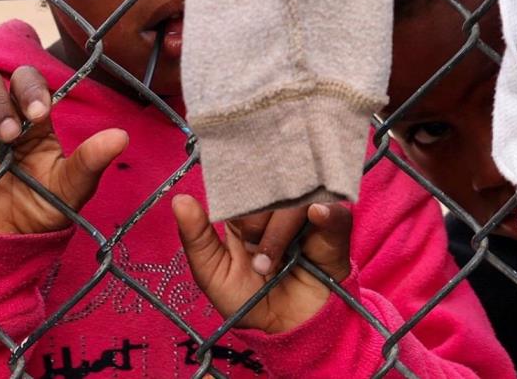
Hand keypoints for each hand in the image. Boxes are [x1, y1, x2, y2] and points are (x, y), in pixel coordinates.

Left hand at [173, 196, 352, 333]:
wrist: (286, 332)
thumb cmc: (248, 301)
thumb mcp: (213, 274)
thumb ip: (197, 239)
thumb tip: (179, 199)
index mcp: (249, 212)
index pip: (243, 183)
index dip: (237, 196)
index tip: (230, 218)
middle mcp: (279, 207)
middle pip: (269, 189)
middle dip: (256, 222)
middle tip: (253, 252)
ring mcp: (309, 216)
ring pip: (298, 199)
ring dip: (281, 231)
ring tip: (274, 263)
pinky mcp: (336, 232)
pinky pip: (338, 213)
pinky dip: (328, 213)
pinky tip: (317, 215)